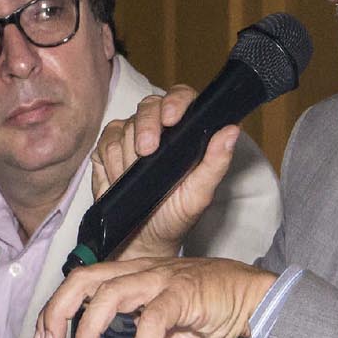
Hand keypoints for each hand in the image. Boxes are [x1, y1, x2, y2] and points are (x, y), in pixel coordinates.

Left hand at [34, 256, 276, 337]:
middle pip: (85, 279)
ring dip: (91, 327)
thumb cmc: (207, 313)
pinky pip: (155, 318)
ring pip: (111, 293)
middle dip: (58, 309)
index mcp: (129, 280)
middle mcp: (139, 275)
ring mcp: (161, 281)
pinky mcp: (185, 294)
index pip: (80, 284)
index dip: (55, 309)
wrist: (252, 299)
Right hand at [90, 86, 240, 259]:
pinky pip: (106, 143)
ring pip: (125, 127)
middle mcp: (159, 128)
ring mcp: (131, 136)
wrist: (142, 239)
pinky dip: (112, 163)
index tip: (171, 118)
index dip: (175, 102)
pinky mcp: (108, 148)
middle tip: (146, 152)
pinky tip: (120, 179)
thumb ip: (216, 163)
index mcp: (186, 132)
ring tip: (137, 180)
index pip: (182, 98)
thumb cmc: (175, 216)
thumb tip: (231, 130)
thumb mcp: (199, 194)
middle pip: (149, 106)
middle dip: (146, 128)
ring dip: (129, 156)